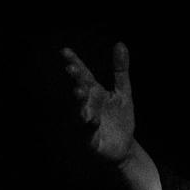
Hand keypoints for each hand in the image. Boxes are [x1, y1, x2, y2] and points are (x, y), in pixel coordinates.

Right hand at [62, 42, 135, 163]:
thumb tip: (120, 43)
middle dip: (76, 80)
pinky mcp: (91, 139)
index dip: (75, 63)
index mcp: (95, 93)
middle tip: (72, 68)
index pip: (83, 76)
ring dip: (80, 101)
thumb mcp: (123, 92)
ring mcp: (87, 122)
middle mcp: (88, 105)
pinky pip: (89, 131)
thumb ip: (120, 70)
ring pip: (82, 110)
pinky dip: (89, 125)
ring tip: (79, 90)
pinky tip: (92, 119)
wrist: (124, 146)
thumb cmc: (119, 118)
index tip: (65, 51)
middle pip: (81, 90)